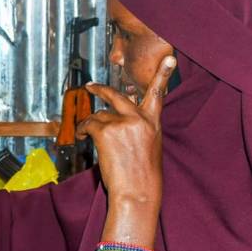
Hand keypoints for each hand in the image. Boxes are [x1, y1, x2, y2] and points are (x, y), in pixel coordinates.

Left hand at [76, 55, 175, 204]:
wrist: (138, 192)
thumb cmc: (143, 175)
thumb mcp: (149, 146)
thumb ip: (139, 127)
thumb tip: (121, 115)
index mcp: (153, 123)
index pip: (158, 95)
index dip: (163, 75)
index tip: (170, 58)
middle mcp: (139, 119)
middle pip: (117, 96)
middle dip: (101, 90)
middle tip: (90, 87)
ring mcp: (122, 124)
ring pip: (98, 115)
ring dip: (90, 124)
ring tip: (87, 135)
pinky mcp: (105, 131)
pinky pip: (88, 123)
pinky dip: (81, 129)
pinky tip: (81, 136)